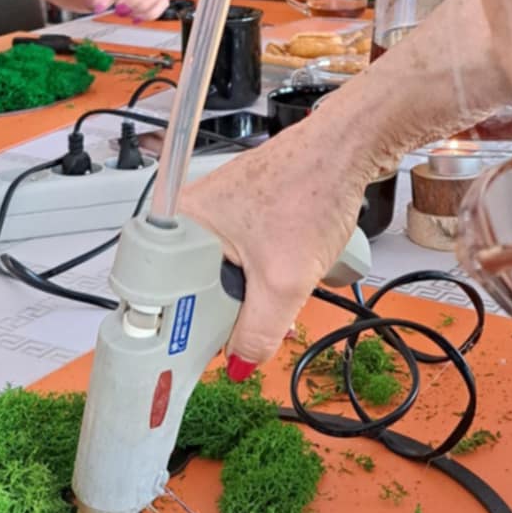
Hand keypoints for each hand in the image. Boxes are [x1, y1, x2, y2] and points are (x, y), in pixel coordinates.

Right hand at [179, 113, 371, 369]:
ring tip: (280, 294)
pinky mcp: (242, 212)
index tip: (203, 354)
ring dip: (250, 297)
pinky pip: (240, 259)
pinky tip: (284, 274)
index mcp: (177, 226)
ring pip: (221, 277)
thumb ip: (258, 332)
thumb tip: (240, 363)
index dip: (185, 332)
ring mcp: (216, 214)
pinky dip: (261, 275)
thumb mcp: (283, 281)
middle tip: (255, 330)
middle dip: (229, 316)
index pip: (163, 298)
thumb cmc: (310, 188)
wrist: (348, 149)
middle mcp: (187, 217)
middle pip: (193, 290)